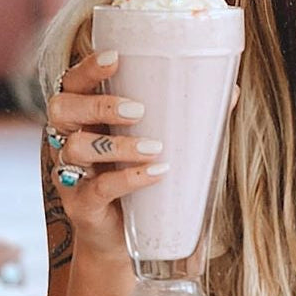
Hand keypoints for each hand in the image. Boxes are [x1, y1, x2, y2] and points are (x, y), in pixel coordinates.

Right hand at [45, 51, 241, 257]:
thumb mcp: (159, 144)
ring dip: (118, 145)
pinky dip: (129, 179)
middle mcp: (68, 139)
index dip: (88, 68)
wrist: (121, 238)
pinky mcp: (81, 206)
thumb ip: (187, 118)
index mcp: (84, 117)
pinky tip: (156, 173)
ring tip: (155, 147)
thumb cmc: (139, 177)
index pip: (74, 82)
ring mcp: (70, 174)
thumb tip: (231, 91)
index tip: (116, 56)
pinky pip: (97, 189)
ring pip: (77, 148)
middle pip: (63, 108)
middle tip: (138, 110)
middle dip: (99, 105)